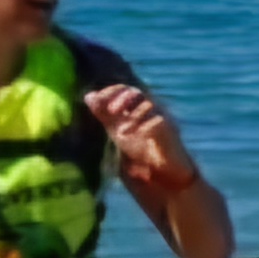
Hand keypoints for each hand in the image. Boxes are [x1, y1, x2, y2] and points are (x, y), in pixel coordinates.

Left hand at [84, 83, 198, 192]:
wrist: (159, 168)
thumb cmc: (138, 145)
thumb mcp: (116, 128)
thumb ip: (104, 113)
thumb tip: (88, 96)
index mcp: (135, 105)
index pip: (123, 89)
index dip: (110, 92)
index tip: (95, 101)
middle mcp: (148, 107)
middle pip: (136, 93)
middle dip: (122, 99)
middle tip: (111, 111)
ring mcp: (160, 116)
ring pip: (148, 105)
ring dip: (133, 116)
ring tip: (120, 133)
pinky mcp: (170, 129)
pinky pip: (159, 121)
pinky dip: (145, 126)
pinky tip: (136, 135)